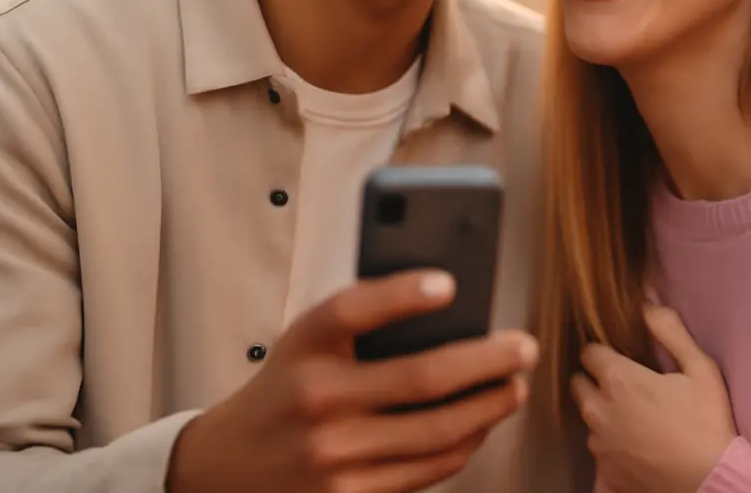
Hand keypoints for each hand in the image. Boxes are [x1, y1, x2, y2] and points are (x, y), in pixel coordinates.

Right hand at [168, 270, 535, 492]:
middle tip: (525, 347)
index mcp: (302, 347)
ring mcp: (333, 456)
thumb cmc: (285, 389)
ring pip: (438, 431)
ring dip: (490, 407)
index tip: (449, 283)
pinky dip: (466, 443)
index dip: (401, 294)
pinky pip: (428, 469)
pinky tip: (482, 422)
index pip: (352, 310)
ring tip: (516, 386)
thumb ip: (363, 322)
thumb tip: (452, 305)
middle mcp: (315, 400)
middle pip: (422, 379)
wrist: (226, 468)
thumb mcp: (305, 343)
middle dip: (488, 361)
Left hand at [571, 304, 736, 492]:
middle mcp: (599, 410)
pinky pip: (599, 448)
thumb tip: (646, 306)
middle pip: (578, 383)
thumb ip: (670, 331)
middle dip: (595, 380)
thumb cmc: (707, 422)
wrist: (710, 482)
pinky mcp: (605, 471)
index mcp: (619, 380)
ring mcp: (599, 443)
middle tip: (624, 386)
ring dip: (602, 412)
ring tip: (633, 417)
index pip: (589, 352)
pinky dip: (611, 442)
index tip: (621, 358)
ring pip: (587, 417)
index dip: (604, 352)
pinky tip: (636, 444)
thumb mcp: (700, 369)